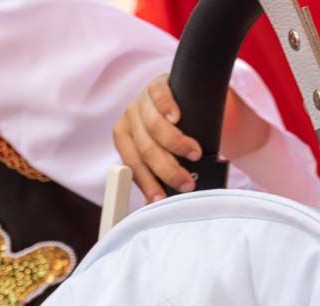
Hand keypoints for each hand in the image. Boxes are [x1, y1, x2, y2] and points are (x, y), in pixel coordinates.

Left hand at [113, 73, 200, 202]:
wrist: (181, 99)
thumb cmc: (169, 134)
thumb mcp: (160, 153)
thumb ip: (157, 172)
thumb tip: (159, 206)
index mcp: (124, 140)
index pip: (133, 165)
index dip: (147, 184)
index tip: (161, 198)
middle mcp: (129, 120)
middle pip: (146, 149)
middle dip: (168, 170)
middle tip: (187, 183)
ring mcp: (142, 101)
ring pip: (154, 127)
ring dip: (176, 144)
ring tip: (194, 153)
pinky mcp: (156, 84)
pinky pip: (159, 96)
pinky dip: (167, 108)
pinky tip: (177, 118)